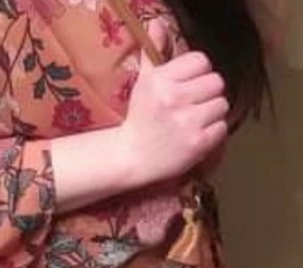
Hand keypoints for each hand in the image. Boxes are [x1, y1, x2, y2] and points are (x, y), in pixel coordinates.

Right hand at [121, 20, 229, 183]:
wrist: (131, 158)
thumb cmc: (140, 119)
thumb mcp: (143, 83)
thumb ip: (154, 53)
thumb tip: (158, 24)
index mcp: (161, 81)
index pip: (201, 62)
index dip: (197, 75)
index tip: (186, 87)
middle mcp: (174, 99)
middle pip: (216, 82)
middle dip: (207, 94)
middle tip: (192, 106)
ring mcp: (187, 122)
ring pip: (222, 105)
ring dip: (211, 114)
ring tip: (194, 122)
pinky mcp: (197, 144)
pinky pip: (222, 128)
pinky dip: (212, 133)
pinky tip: (196, 136)